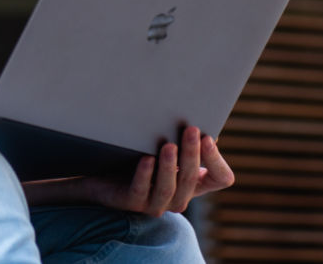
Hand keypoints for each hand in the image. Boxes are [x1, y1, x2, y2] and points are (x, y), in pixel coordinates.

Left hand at [80, 127, 234, 216]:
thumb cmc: (138, 157)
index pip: (220, 178)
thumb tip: (200, 118)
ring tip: (169, 145)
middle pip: (191, 179)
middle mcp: (179, 197)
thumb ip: (182, 139)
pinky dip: (145, 175)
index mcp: (193, 183)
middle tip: (191, 130)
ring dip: (170, 166)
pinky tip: (146, 159)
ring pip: (168, 189)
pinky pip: (140, 191)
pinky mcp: (132, 203)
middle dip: (192, 153)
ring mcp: (156, 203)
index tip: (209, 137)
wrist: (102, 177)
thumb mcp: (164, 147)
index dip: (216, 160)